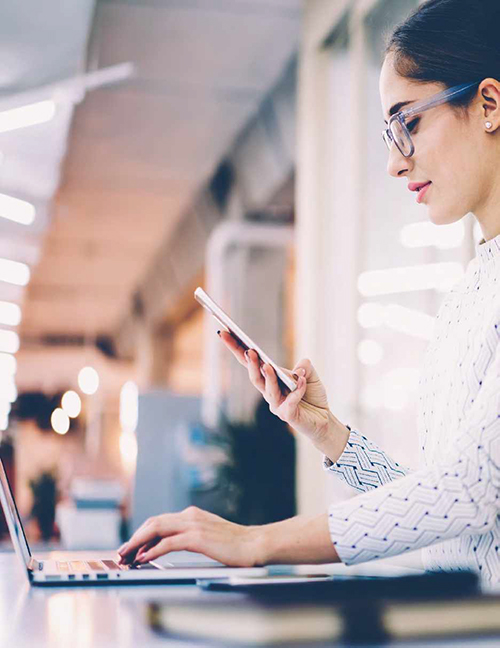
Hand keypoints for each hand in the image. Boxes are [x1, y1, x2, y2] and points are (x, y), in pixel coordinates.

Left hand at [117, 506, 260, 566]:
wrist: (255, 544)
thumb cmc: (235, 545)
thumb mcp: (209, 536)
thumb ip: (190, 537)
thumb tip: (169, 547)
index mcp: (192, 514)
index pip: (159, 521)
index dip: (141, 534)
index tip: (131, 548)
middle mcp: (190, 515)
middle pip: (153, 522)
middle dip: (134, 538)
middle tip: (122, 553)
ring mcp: (193, 525)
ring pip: (156, 529)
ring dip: (138, 543)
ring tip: (127, 556)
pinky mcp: (197, 538)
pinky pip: (167, 543)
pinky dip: (152, 550)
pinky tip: (144, 559)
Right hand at [218, 331, 348, 457]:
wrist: (323, 420)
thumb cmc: (312, 396)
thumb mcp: (310, 375)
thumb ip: (304, 367)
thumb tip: (300, 366)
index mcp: (269, 378)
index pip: (249, 361)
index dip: (236, 347)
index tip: (225, 332)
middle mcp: (268, 391)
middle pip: (254, 376)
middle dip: (250, 363)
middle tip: (249, 351)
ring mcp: (276, 404)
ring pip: (268, 389)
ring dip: (268, 377)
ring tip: (267, 365)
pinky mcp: (288, 415)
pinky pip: (290, 401)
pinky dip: (296, 390)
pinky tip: (301, 380)